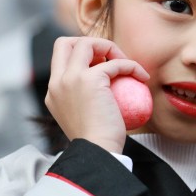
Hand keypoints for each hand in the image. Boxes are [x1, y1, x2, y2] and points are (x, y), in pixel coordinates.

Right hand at [45, 36, 149, 153]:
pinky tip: (142, 77)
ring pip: (86, 42)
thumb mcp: (84, 117)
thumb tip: (107, 88)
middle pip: (66, 42)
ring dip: (109, 48)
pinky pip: (115, 63)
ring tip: (126, 65)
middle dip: (88, 42)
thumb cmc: (99, 143)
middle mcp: (57, 82)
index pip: (61, 59)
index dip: (81, 55)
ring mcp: (70, 79)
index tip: (102, 67)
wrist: (98, 153)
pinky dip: (131, 66)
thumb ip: (86, 99)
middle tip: (110, 58)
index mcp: (53, 92)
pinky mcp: (89, 79)